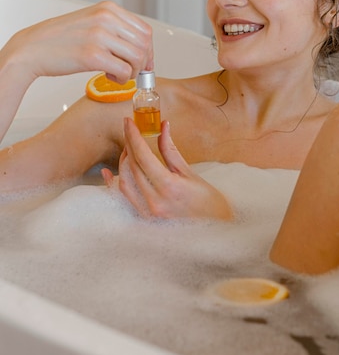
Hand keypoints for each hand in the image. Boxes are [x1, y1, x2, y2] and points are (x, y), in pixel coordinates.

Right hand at [2, 1, 152, 83]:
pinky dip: (121, 79)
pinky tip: (108, 76)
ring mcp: (100, 36)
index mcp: (108, 8)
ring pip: (138, 58)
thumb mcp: (90, 21)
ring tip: (116, 73)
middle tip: (130, 71)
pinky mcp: (93, 55)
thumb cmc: (59, 39)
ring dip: (132, 71)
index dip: (148, 50)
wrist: (31, 49)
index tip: (143, 61)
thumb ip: (114, 28)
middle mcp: (106, 18)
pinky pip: (124, 71)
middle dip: (142, 62)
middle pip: (145, 45)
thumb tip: (140, 46)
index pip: (145, 30)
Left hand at [105, 118, 232, 219]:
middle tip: (130, 131)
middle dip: (129, 146)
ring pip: (124, 182)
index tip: (128, 122)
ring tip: (129, 149)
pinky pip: (125, 198)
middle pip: (132, 167)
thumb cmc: (209, 204)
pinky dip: (116, 184)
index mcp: (169, 188)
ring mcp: (148, 213)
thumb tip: (163, 127)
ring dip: (124, 162)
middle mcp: (154, 202)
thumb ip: (171, 151)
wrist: (215, 233)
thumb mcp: (192, 174)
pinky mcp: (145, 219)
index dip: (133, 136)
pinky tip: (108, 173)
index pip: (143, 156)